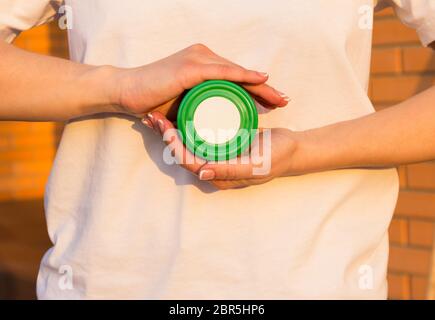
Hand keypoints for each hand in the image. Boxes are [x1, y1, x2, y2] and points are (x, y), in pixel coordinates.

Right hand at [110, 44, 289, 118]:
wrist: (126, 90)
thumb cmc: (151, 98)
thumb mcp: (182, 103)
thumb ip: (198, 106)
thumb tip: (211, 121)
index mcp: (202, 64)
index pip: (235, 77)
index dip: (256, 89)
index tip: (274, 101)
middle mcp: (203, 56)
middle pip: (240, 74)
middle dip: (264, 88)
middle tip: (284, 100)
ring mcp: (197, 60)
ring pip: (236, 73)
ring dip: (260, 85)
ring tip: (279, 98)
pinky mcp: (190, 67)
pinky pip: (222, 72)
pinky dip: (242, 76)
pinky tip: (260, 80)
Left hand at [145, 112, 299, 189]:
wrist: (293, 148)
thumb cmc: (277, 157)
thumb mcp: (257, 165)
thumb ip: (230, 170)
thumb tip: (201, 172)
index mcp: (218, 175)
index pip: (188, 162)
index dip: (174, 147)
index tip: (164, 129)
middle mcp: (213, 167)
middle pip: (182, 152)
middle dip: (166, 136)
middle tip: (153, 118)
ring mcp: (216, 154)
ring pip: (187, 143)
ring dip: (170, 130)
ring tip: (156, 114)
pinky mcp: (220, 143)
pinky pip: (197, 135)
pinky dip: (184, 124)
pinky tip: (174, 112)